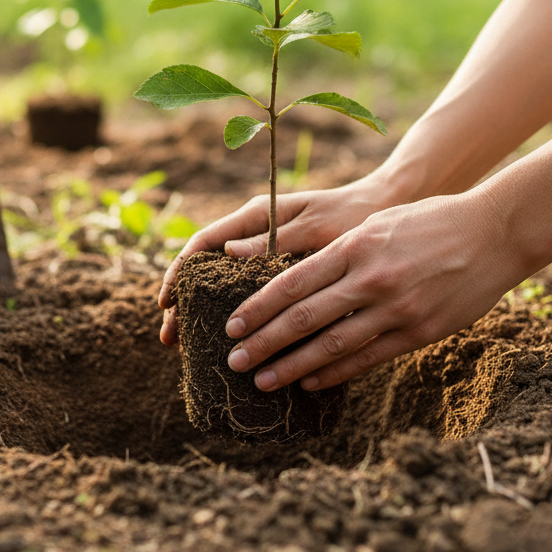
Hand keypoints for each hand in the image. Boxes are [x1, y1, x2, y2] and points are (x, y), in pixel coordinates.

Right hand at [158, 177, 393, 345]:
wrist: (385, 206)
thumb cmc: (352, 212)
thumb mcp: (316, 225)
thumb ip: (275, 237)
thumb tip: (227, 251)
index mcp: (256, 216)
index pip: (204, 242)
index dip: (180, 270)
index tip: (166, 300)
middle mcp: (253, 233)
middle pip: (205, 268)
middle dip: (183, 302)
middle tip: (169, 338)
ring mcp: (264, 251)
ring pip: (221, 283)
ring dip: (201, 312)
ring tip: (187, 346)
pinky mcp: (280, 268)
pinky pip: (246, 290)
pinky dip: (233, 313)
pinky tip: (228, 338)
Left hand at [222, 189, 526, 389]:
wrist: (491, 233)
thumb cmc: (426, 221)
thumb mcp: (373, 226)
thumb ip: (334, 250)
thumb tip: (288, 272)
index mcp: (352, 248)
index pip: (291, 283)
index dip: (258, 308)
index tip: (231, 326)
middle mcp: (369, 279)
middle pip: (303, 317)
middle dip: (264, 342)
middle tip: (234, 361)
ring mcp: (395, 309)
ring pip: (332, 345)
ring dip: (292, 366)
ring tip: (263, 380)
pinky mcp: (419, 331)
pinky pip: (369, 357)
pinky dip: (336, 372)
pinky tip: (311, 381)